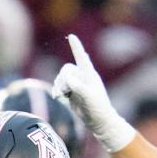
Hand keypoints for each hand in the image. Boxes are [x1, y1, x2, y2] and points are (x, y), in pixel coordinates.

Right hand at [52, 34, 134, 152]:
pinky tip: (58, 96)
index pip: (81, 57)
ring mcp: (77, 84)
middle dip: (62, 79)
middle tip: (65, 91)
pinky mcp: (72, 92)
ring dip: (59, 85)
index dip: (76, 46)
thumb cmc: (98, 108)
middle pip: (66, 69)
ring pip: (61, 77)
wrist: (99, 121)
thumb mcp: (89, 97)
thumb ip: (79, 87)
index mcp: (89, 74)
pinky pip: (60, 86)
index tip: (71, 36)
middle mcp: (83, 77)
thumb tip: (67, 78)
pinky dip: (57, 90)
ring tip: (63, 95)